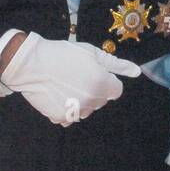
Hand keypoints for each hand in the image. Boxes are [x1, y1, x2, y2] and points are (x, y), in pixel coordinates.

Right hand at [2, 34, 140, 125]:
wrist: (32, 64)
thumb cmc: (64, 54)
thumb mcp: (92, 53)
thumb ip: (117, 65)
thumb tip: (137, 72)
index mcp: (102, 84)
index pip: (115, 90)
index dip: (106, 81)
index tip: (92, 73)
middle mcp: (92, 101)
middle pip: (101, 100)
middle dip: (94, 90)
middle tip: (76, 76)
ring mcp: (76, 112)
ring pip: (86, 110)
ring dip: (80, 101)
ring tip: (66, 85)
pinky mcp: (61, 118)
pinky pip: (69, 117)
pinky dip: (65, 108)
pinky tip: (57, 95)